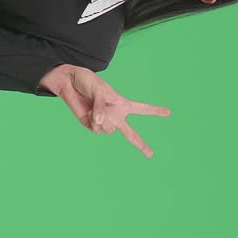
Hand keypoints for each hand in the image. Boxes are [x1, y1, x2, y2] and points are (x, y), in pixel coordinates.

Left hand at [51, 65, 171, 158]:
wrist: (68, 82)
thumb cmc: (87, 82)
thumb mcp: (98, 89)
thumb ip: (102, 106)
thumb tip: (100, 122)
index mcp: (121, 104)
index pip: (142, 109)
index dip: (155, 111)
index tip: (169, 112)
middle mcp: (114, 115)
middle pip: (130, 134)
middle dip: (142, 145)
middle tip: (151, 155)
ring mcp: (103, 121)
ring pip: (109, 130)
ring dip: (103, 119)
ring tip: (95, 107)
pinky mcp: (91, 125)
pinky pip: (96, 129)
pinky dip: (92, 120)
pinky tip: (87, 111)